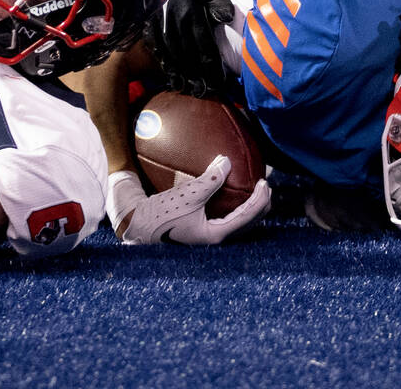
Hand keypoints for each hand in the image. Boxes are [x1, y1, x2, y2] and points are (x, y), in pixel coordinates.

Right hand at [106, 156, 271, 244]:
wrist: (136, 227)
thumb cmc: (160, 214)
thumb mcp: (186, 195)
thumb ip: (209, 179)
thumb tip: (227, 161)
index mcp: (216, 235)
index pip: (249, 217)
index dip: (261, 199)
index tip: (265, 182)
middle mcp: (215, 240)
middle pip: (248, 223)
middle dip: (260, 204)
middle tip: (264, 185)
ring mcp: (207, 237)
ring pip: (238, 223)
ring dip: (248, 206)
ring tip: (252, 189)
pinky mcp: (199, 231)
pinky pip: (224, 218)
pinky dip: (232, 206)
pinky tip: (226, 193)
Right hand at [146, 0, 234, 97]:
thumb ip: (219, 1)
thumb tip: (225, 16)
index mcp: (191, 11)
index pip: (203, 45)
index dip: (211, 66)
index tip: (219, 83)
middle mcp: (173, 20)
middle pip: (186, 54)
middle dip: (196, 75)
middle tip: (204, 92)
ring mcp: (159, 23)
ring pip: (170, 53)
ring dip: (179, 73)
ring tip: (186, 89)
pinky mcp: (150, 23)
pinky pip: (156, 46)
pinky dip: (162, 62)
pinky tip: (168, 75)